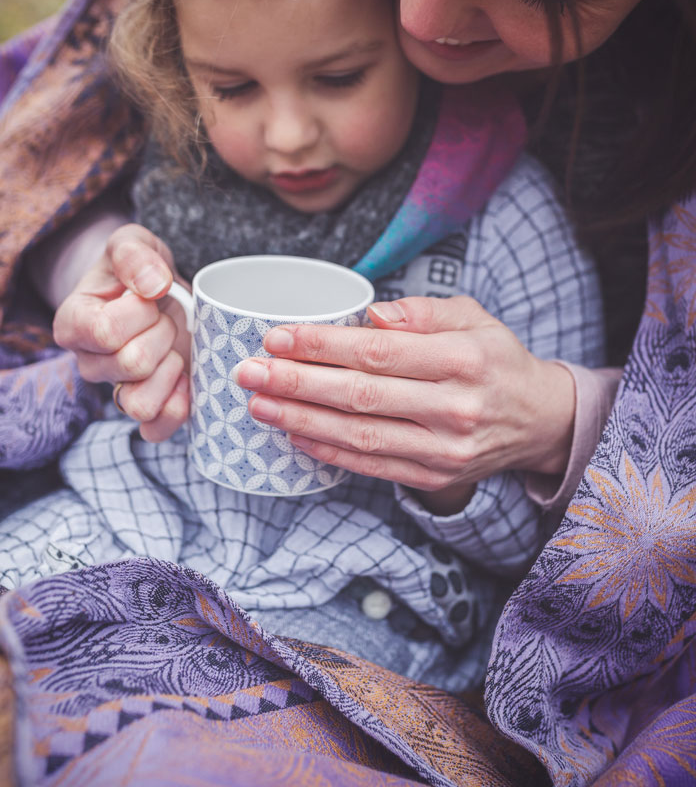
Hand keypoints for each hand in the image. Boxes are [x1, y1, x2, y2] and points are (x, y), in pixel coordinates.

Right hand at [53, 224, 190, 440]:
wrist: (157, 292)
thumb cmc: (138, 269)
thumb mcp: (132, 243)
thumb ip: (134, 254)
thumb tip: (152, 286)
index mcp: (73, 324)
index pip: (106, 332)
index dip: (140, 311)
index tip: (148, 296)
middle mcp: (88, 364)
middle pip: (132, 364)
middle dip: (162, 333)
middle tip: (163, 318)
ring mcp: (115, 391)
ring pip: (141, 404)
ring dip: (169, 370)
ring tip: (171, 346)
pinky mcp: (146, 410)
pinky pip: (156, 428)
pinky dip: (178, 406)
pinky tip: (185, 376)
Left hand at [231, 296, 575, 503]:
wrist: (540, 420)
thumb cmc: (496, 358)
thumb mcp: (473, 317)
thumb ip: (423, 311)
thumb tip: (369, 316)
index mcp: (462, 358)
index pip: (376, 352)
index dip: (321, 346)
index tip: (277, 338)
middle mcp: (454, 408)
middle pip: (360, 396)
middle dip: (296, 382)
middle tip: (249, 371)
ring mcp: (444, 449)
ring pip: (359, 435)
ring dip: (300, 418)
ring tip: (258, 403)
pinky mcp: (434, 477)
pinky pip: (371, 466)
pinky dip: (327, 451)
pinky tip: (293, 432)